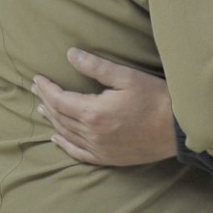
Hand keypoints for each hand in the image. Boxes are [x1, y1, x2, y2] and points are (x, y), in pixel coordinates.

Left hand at [32, 48, 175, 165]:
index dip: (46, 88)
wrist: (176, 129)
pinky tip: (57, 139)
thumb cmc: (154, 98)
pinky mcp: (108, 158)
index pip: (60, 99)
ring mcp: (99, 148)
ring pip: (66, 134)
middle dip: (46, 101)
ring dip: (52, 120)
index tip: (37, 78)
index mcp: (93, 112)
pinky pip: (78, 153)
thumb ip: (96, 67)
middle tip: (36, 89)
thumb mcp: (126, 76)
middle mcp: (91, 134)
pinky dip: (64, 145)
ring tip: (42, 108)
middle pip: (60, 116)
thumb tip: (70, 54)